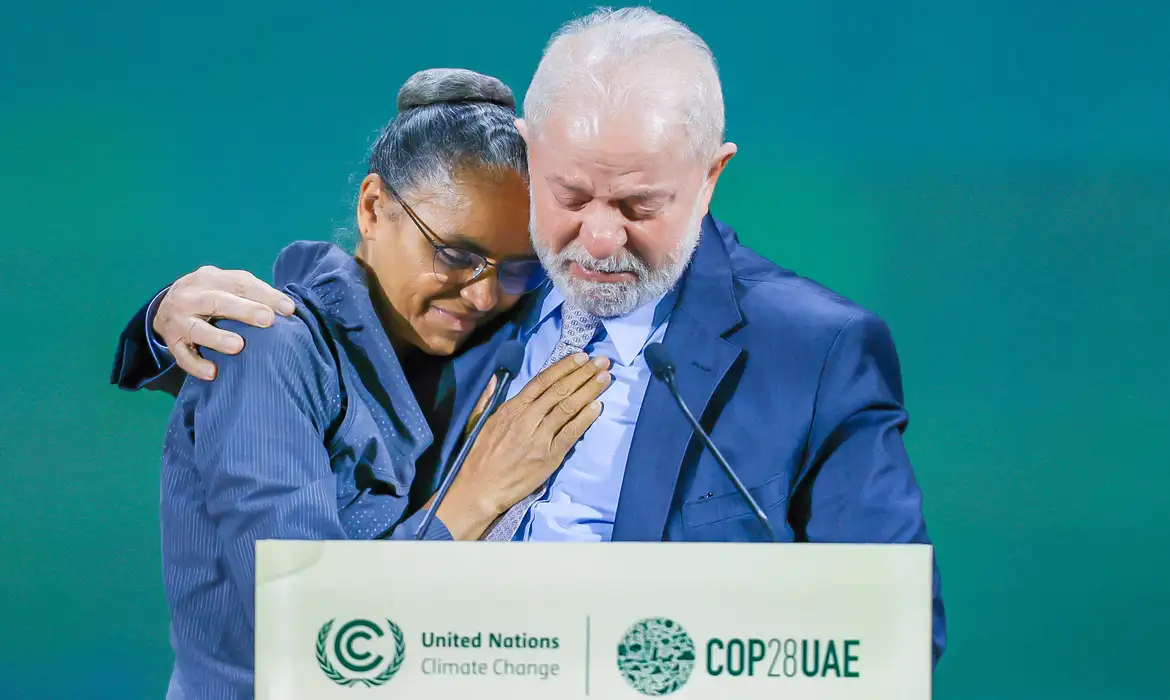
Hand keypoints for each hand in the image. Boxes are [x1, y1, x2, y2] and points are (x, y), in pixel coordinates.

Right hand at [152, 266, 295, 379]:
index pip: (239, 283)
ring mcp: (179, 321)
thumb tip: (287, 308)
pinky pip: (183, 356)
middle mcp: (190, 297)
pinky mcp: (173, 343)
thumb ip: (251, 292)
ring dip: (217, 338)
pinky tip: (213, 373)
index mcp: (208, 278)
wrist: (164, 307)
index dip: (265, 295)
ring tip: (238, 346)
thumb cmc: (210, 296)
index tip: (289, 309)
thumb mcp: (224, 285)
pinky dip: (196, 365)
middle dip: (244, 310)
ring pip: (197, 329)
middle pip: (217, 301)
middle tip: (267, 320)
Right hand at [433, 352, 612, 538]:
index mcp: (512, 408)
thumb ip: (489, 397)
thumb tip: (497, 377)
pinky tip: (598, 406)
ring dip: (589, 391)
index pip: (542, 381)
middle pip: (560, 390)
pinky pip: (571, 433)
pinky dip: (585, 418)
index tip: (581, 356)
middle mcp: (527, 419)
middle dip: (583, 373)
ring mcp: (540, 437)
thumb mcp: (480, 421)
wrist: (480, 488)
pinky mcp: (549, 456)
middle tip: (602, 362)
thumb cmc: (480, 456)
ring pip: (568, 407)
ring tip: (605, 378)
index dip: (564, 367)